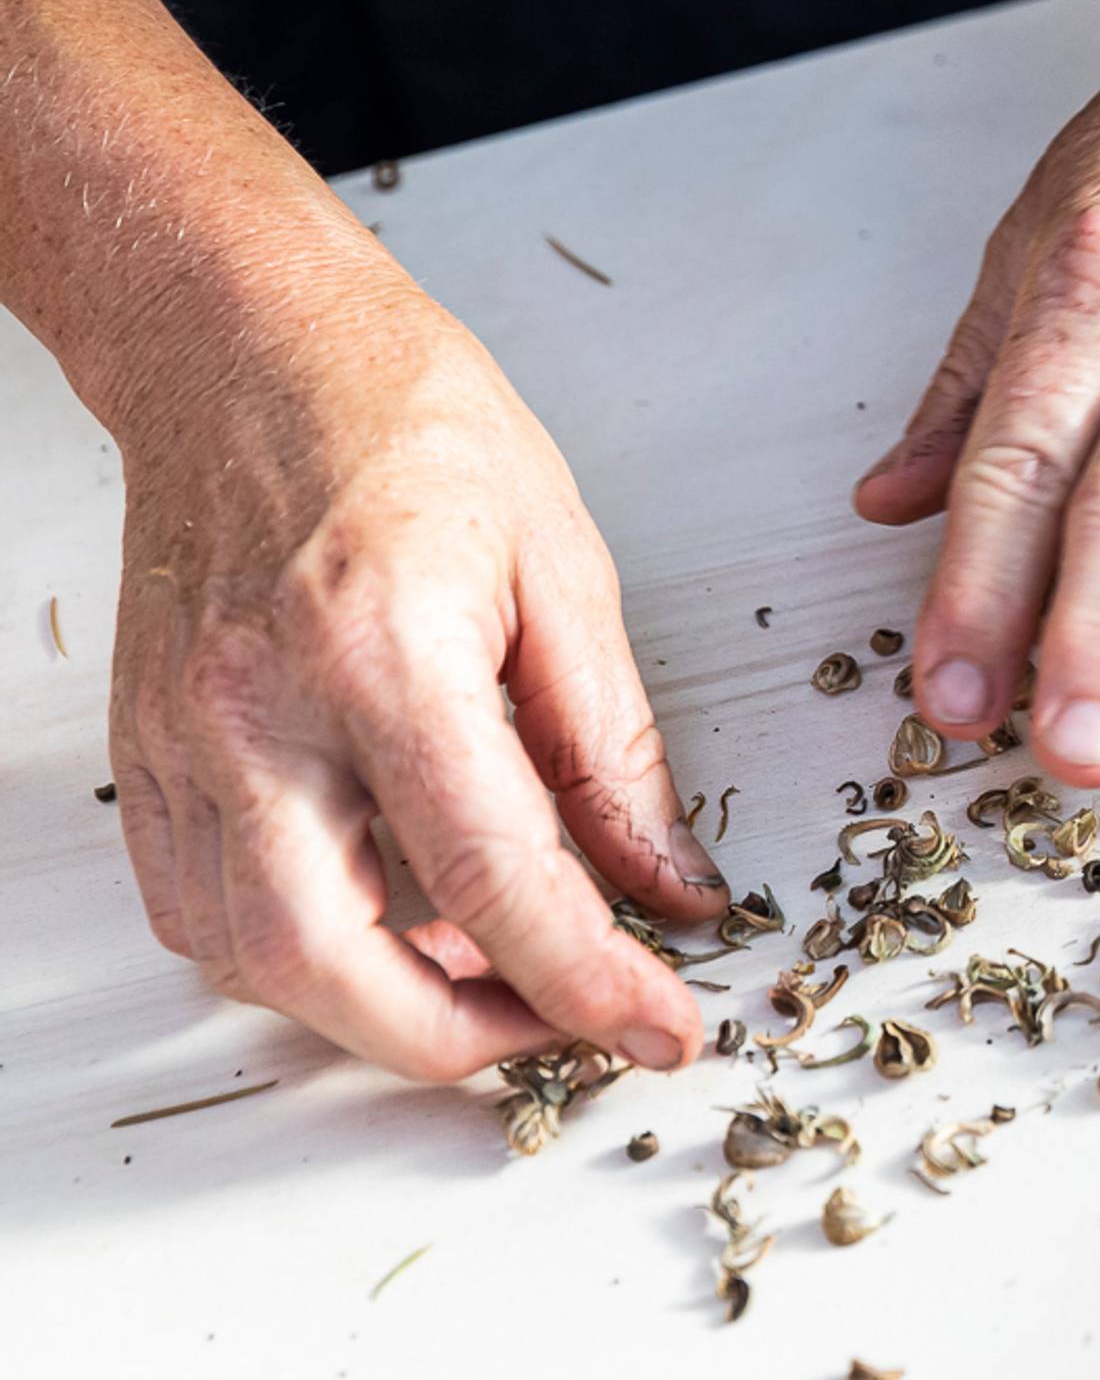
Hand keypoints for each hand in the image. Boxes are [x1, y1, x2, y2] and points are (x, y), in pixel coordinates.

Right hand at [107, 278, 725, 1080]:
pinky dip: (298, 959)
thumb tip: (668, 883)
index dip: (589, 983)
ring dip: (379, 1011)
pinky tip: (388, 927)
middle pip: (336, 966)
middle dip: (464, 1040)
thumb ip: (614, 750)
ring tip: (491, 971)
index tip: (663, 1028)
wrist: (242, 339)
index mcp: (381, 650)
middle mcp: (256, 708)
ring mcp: (181, 738)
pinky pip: (200, 914)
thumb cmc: (400, 418)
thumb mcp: (566, 567)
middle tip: (568, 1024)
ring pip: (253, 962)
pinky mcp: (149, 752)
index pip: (493, 876)